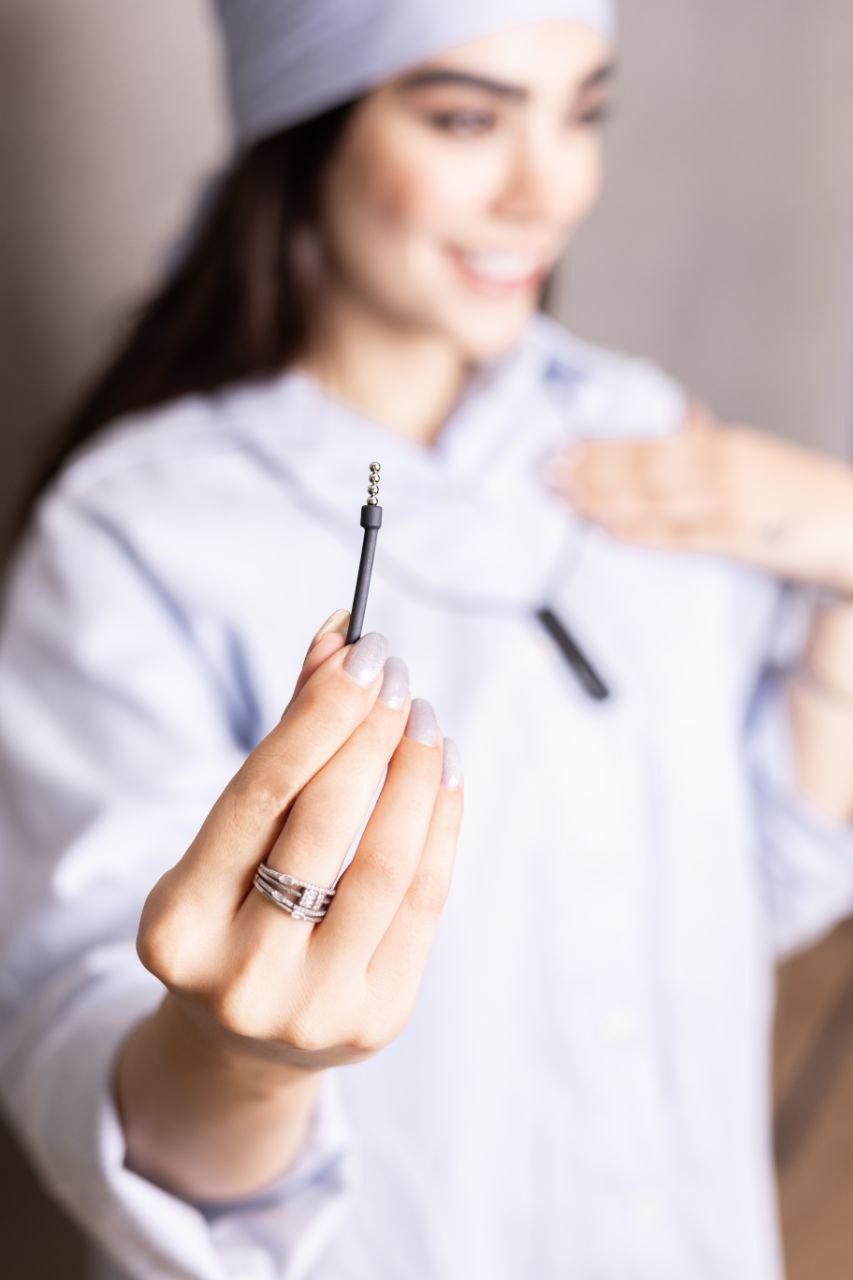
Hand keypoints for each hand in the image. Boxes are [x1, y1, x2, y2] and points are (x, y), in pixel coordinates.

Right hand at [136, 609, 463, 1074]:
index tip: (359, 651)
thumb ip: (283, 745)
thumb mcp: (230, 841)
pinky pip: (425, 901)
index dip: (317, 714)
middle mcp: (240, 975)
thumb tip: (339, 642)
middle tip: (395, 674)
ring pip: (386, 862)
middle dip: (370, 731)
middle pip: (325, 823)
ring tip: (424, 719)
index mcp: (178, 925)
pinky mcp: (377, 1018)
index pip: (260, 794)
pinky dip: (440, 824)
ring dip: (416, 772)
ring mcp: (313, 1008)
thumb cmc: (235, 911)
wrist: (245, 1041)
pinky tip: (444, 773)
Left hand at [540, 402, 852, 593]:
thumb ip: (714, 442)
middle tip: (544, 472)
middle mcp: (722, 467)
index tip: (562, 448)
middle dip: (589, 471)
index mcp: (723, 444)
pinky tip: (609, 532)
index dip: (601, 447)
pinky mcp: (741, 540)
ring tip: (563, 499)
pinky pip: (681, 537)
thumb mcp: (755, 458)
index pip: (648, 444)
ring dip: (603, 499)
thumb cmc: (802, 497)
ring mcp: (730, 503)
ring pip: (653, 499)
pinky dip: (643, 533)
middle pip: (642, 469)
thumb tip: (679, 419)